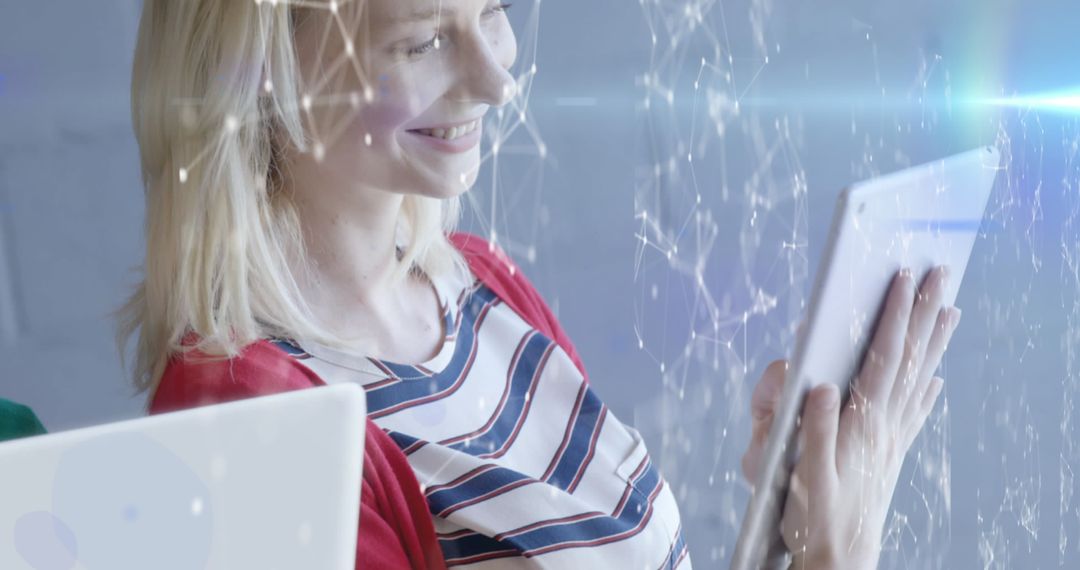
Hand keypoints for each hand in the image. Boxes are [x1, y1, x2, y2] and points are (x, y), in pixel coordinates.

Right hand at [741, 267, 960, 569]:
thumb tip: (821, 385)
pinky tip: (937, 378)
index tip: (901, 279)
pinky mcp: (890, 455)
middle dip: (923, 312)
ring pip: (920, 378)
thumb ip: (813, 431)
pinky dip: (929, 388)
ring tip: (950, 309)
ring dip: (935, 341)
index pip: (883, 357)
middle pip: (910, 358)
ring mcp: (891, 439)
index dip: (893, 316)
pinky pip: (915, 413)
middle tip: (939, 273)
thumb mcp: (804, 477)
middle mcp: (884, 426)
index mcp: (862, 424)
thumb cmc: (814, 519)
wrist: (838, 561)